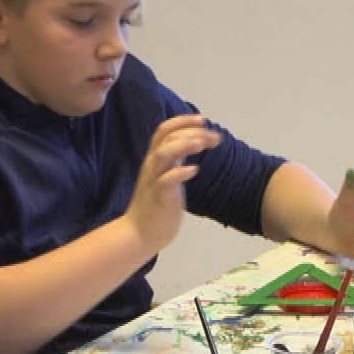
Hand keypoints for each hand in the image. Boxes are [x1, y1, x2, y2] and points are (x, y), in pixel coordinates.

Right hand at [123, 114, 217, 252]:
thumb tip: (192, 142)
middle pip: (166, 138)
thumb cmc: (156, 205)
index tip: (203, 119)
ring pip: (163, 154)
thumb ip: (176, 159)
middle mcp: (152, 166)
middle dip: (191, 132)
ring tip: (202, 144)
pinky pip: (166, 181)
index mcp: (155, 160)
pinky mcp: (159, 198)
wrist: (139, 233)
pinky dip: (180, 173)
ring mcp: (154, 181)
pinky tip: (194, 170)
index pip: (164, 131)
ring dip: (183, 145)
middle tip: (213, 137)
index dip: (182, 121)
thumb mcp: (166, 175)